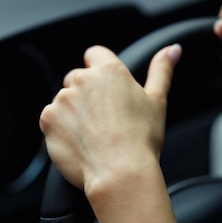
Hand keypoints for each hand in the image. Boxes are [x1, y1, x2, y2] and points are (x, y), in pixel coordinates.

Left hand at [39, 44, 180, 194]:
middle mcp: (83, 80)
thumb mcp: (157, 101)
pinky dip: (61, 129)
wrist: (120, 172)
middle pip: (77, 78)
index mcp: (109, 71)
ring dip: (73, 113)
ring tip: (93, 135)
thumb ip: (162, 70)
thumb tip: (173, 49)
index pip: (95, 54)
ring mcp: (62, 99)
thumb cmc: (142, 139)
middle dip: (86, 94)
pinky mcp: (48, 119)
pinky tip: (80, 142)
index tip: (107, 90)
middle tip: (104, 120)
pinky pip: (51, 119)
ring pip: (64, 100)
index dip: (99, 70)